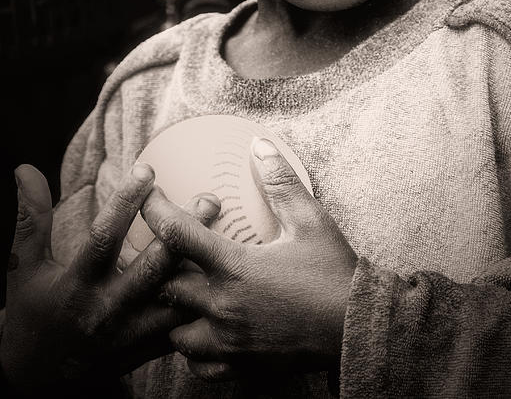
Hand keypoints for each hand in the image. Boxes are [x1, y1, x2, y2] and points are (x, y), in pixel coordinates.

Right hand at [0, 163, 220, 394]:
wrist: (42, 381)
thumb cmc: (34, 313)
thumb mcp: (26, 268)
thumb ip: (31, 218)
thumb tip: (25, 168)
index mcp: (77, 285)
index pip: (103, 239)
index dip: (125, 202)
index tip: (146, 169)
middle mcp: (108, 310)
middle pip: (153, 267)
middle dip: (181, 230)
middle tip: (207, 197)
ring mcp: (133, 332)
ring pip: (177, 296)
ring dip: (200, 262)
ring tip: (220, 226)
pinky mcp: (150, 348)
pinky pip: (185, 323)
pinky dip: (203, 296)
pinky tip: (218, 267)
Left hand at [142, 138, 356, 383]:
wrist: (358, 330)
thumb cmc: (334, 273)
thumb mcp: (309, 220)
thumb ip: (279, 181)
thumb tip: (259, 145)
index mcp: (235, 267)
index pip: (177, 233)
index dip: (155, 209)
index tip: (149, 195)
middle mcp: (223, 307)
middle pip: (165, 285)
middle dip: (164, 265)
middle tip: (172, 249)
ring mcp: (229, 342)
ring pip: (174, 332)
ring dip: (175, 312)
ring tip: (188, 293)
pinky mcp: (240, 367)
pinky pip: (198, 364)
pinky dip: (194, 348)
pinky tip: (207, 329)